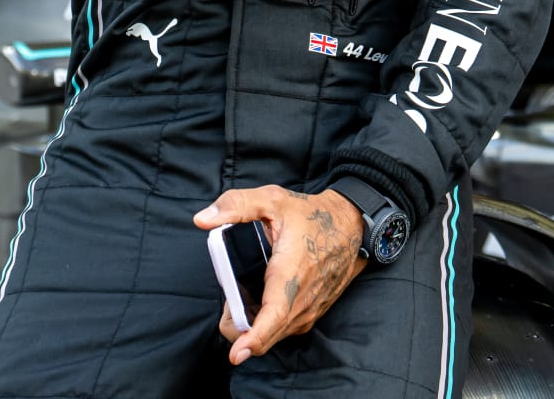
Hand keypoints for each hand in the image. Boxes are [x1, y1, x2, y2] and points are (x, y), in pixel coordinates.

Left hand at [193, 185, 366, 364]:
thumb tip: (202, 219)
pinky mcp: (309, 316)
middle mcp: (302, 301)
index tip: (236, 354)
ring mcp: (308, 312)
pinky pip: (280, 331)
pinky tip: (258, 299)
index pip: (274, 315)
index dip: (254, 338)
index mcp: (291, 273)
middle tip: (231, 291)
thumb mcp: (272, 199)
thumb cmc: (311, 215)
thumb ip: (236, 206)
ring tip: (244, 292)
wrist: (351, 228)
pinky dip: (263, 324)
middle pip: (263, 335)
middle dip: (236, 324)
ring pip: (270, 336)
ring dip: (249, 324)